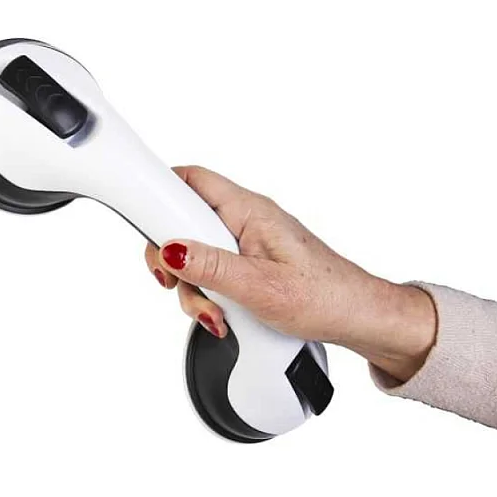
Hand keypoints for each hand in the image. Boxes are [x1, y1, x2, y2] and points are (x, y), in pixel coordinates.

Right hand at [145, 166, 436, 381]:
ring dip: (195, 286)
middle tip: (180, 286)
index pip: (189, 180)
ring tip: (218, 313)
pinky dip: (210, 292)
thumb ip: (211, 268)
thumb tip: (170, 250)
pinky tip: (225, 313)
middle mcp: (247, 219)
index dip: (157, 193)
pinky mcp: (251, 260)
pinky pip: (214, 267)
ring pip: (195, 251)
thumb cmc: (324, 296)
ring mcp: (248, 240)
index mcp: (249, 211)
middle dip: (174, 260)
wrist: (357, 316)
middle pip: (184, 221)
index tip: (140, 220)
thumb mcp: (260, 288)